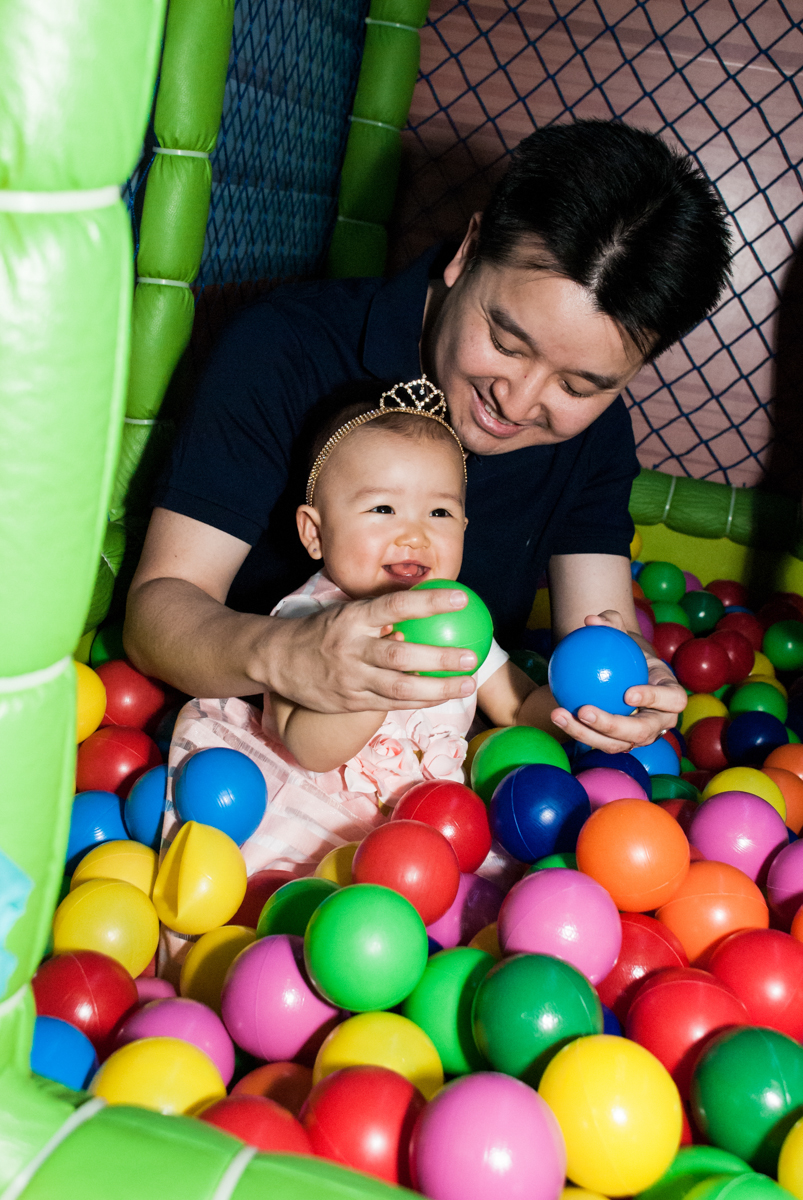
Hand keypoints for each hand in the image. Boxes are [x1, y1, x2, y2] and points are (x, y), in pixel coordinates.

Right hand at [261, 587, 477, 713]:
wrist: (277, 659)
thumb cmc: (323, 631)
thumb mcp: (348, 612)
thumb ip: (381, 613)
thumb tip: (427, 602)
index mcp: (353, 619)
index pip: (396, 605)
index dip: (429, 602)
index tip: (461, 598)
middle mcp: (352, 649)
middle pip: (402, 657)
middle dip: (440, 659)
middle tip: (471, 656)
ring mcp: (350, 679)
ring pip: (400, 689)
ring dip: (438, 689)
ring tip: (467, 684)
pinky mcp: (350, 702)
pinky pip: (390, 704)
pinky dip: (418, 701)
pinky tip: (441, 696)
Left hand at [550, 609, 686, 753]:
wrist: (626, 675)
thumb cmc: (628, 652)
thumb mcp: (624, 637)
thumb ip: (611, 625)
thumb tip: (591, 620)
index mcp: (671, 694)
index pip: (673, 699)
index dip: (655, 699)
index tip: (627, 694)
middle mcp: (660, 721)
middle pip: (643, 731)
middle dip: (613, 726)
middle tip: (584, 711)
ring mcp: (640, 737)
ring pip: (616, 744)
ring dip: (586, 733)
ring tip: (560, 715)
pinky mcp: (619, 743)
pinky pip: (598, 741)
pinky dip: (576, 730)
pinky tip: (557, 714)